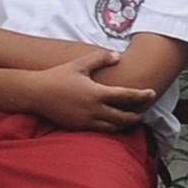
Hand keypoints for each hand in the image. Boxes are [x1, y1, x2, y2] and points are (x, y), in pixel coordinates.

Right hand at [20, 56, 153, 135]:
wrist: (35, 93)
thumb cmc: (57, 76)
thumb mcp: (79, 64)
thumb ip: (100, 59)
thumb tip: (118, 56)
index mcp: (96, 93)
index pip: (126, 96)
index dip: (142, 95)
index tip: (152, 94)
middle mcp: (94, 110)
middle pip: (124, 117)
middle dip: (137, 115)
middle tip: (144, 112)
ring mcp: (86, 121)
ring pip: (113, 127)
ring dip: (125, 124)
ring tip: (132, 119)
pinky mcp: (79, 127)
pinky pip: (100, 131)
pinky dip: (111, 128)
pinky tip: (114, 124)